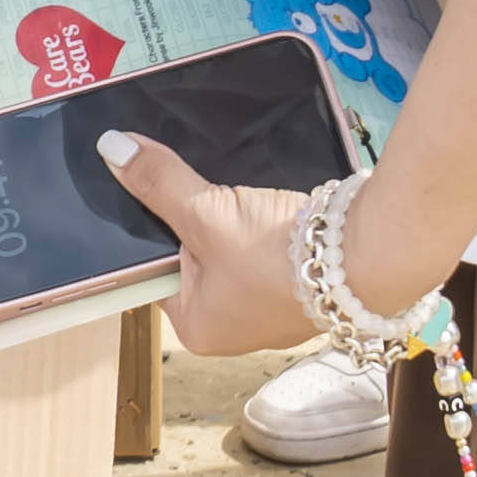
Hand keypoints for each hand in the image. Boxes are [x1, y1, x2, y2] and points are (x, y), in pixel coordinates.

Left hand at [92, 137, 331, 364]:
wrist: (366, 259)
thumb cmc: (275, 256)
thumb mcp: (206, 212)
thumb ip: (159, 182)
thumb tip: (111, 148)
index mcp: (196, 328)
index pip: (152, 272)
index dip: (150, 229)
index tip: (146, 190)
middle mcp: (230, 328)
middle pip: (193, 259)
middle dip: (192, 220)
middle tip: (182, 179)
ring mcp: (270, 310)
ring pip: (231, 250)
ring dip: (228, 219)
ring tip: (225, 187)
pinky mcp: (302, 287)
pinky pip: (266, 250)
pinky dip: (261, 225)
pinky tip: (262, 200)